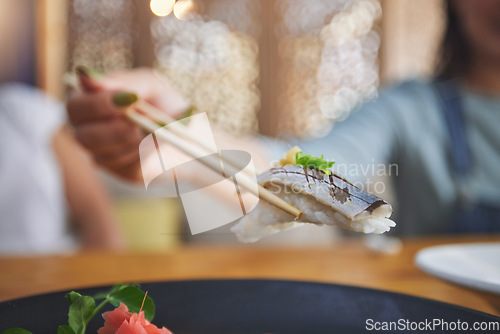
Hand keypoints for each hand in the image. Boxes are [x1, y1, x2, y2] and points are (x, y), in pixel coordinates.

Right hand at [67, 67, 188, 180]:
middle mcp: (91, 131)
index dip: (96, 104)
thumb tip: (85, 75)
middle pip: (82, 136)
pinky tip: (158, 142)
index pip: (76, 106)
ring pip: (105, 153)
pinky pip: (126, 166)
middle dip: (112, 128)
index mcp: (92, 104)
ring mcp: (104, 155)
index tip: (129, 99)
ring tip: (156, 130)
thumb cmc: (167, 106)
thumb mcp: (151, 86)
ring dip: (134, 140)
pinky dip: (146, 152)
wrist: (195, 135)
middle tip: (138, 122)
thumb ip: (122, 82)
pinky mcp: (123, 172)